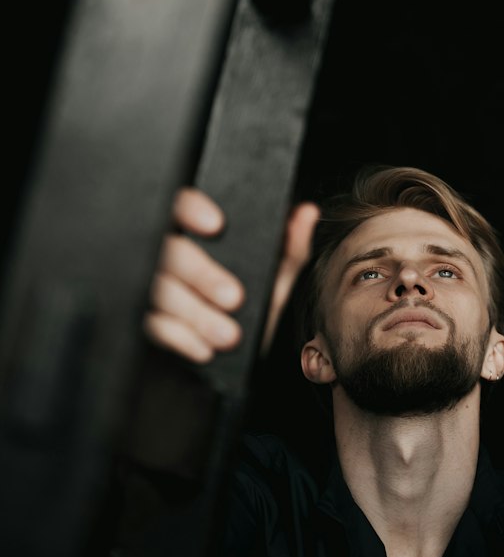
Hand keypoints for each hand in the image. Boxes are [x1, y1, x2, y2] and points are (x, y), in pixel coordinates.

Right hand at [143, 189, 319, 362]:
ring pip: (159, 291)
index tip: (216, 225)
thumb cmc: (252, 303)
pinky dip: (180, 338)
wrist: (240, 353)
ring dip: (195, 314)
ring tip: (228, 334)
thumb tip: (306, 213)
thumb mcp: (274, 275)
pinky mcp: (144, 317)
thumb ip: (290, 245)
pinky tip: (204, 347)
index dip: (191, 209)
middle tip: (233, 297)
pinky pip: (151, 324)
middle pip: (169, 252)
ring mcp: (150, 285)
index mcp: (194, 230)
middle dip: (201, 274)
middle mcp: (167, 253)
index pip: (180, 204)